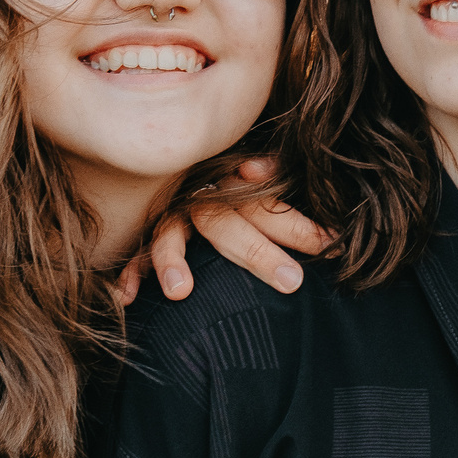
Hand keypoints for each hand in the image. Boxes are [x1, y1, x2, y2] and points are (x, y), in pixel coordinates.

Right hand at [120, 158, 331, 302]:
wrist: (174, 158)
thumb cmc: (232, 180)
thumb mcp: (255, 172)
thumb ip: (268, 173)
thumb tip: (263, 169)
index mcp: (233, 185)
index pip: (267, 206)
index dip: (297, 226)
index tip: (330, 245)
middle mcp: (199, 199)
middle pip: (225, 222)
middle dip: (258, 252)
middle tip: (291, 281)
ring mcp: (168, 216)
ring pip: (169, 235)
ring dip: (173, 261)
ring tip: (181, 292)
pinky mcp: (143, 234)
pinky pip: (133, 255)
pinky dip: (129, 274)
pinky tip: (127, 298)